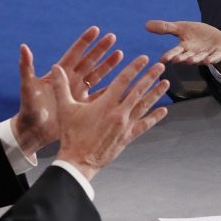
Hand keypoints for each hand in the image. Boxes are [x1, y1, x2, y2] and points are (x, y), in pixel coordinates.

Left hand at [12, 27, 123, 154]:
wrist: (33, 131)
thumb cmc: (29, 108)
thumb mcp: (28, 87)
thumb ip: (26, 67)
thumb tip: (23, 47)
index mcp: (59, 73)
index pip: (74, 53)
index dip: (85, 41)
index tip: (96, 29)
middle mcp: (70, 80)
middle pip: (89, 61)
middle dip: (100, 49)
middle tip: (112, 37)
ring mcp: (78, 92)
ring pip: (97, 75)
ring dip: (108, 65)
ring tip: (120, 54)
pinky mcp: (83, 106)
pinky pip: (100, 95)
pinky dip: (110, 90)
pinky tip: (121, 83)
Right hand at [52, 56, 168, 180]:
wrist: (78, 161)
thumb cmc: (71, 134)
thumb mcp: (65, 108)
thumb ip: (61, 86)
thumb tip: (55, 67)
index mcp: (105, 104)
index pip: (123, 80)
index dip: (134, 67)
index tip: (144, 58)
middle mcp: (119, 113)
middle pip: (138, 91)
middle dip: (150, 77)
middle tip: (160, 66)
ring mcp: (125, 126)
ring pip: (144, 106)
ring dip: (155, 93)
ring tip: (166, 82)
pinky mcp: (128, 137)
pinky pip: (144, 125)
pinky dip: (154, 117)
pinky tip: (163, 111)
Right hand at [145, 19, 220, 77]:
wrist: (218, 40)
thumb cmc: (197, 35)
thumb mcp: (181, 28)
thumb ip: (166, 28)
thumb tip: (146, 24)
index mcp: (184, 48)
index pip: (175, 52)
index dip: (169, 55)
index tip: (162, 59)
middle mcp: (194, 53)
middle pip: (186, 56)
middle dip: (181, 58)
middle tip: (175, 60)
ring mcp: (206, 54)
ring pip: (199, 58)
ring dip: (195, 59)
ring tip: (189, 60)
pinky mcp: (218, 54)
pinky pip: (214, 57)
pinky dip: (211, 59)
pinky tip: (208, 60)